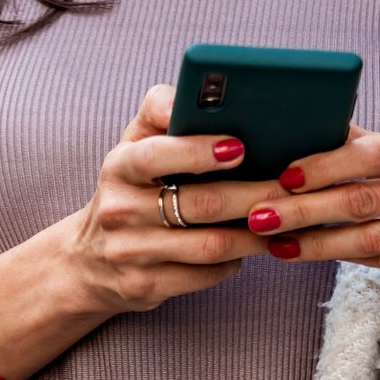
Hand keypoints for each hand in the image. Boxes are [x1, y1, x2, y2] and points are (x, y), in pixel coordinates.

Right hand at [54, 83, 283, 315]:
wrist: (87, 260)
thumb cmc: (130, 185)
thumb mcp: (135, 142)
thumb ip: (160, 109)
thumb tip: (194, 93)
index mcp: (119, 166)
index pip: (156, 154)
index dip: (199, 151)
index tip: (240, 147)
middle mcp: (119, 210)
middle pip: (201, 204)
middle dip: (254, 194)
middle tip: (291, 186)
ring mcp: (131, 253)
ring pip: (211, 245)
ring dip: (255, 232)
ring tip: (284, 216)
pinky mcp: (146, 286)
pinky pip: (205, 274)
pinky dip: (236, 260)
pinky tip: (254, 245)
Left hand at [245, 123, 379, 360]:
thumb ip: (367, 144)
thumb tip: (307, 125)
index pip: (373, 154)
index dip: (325, 165)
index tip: (282, 175)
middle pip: (364, 200)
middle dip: (305, 208)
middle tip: (260, 215)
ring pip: (370, 238)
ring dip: (315, 241)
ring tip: (276, 241)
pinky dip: (342, 258)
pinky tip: (311, 254)